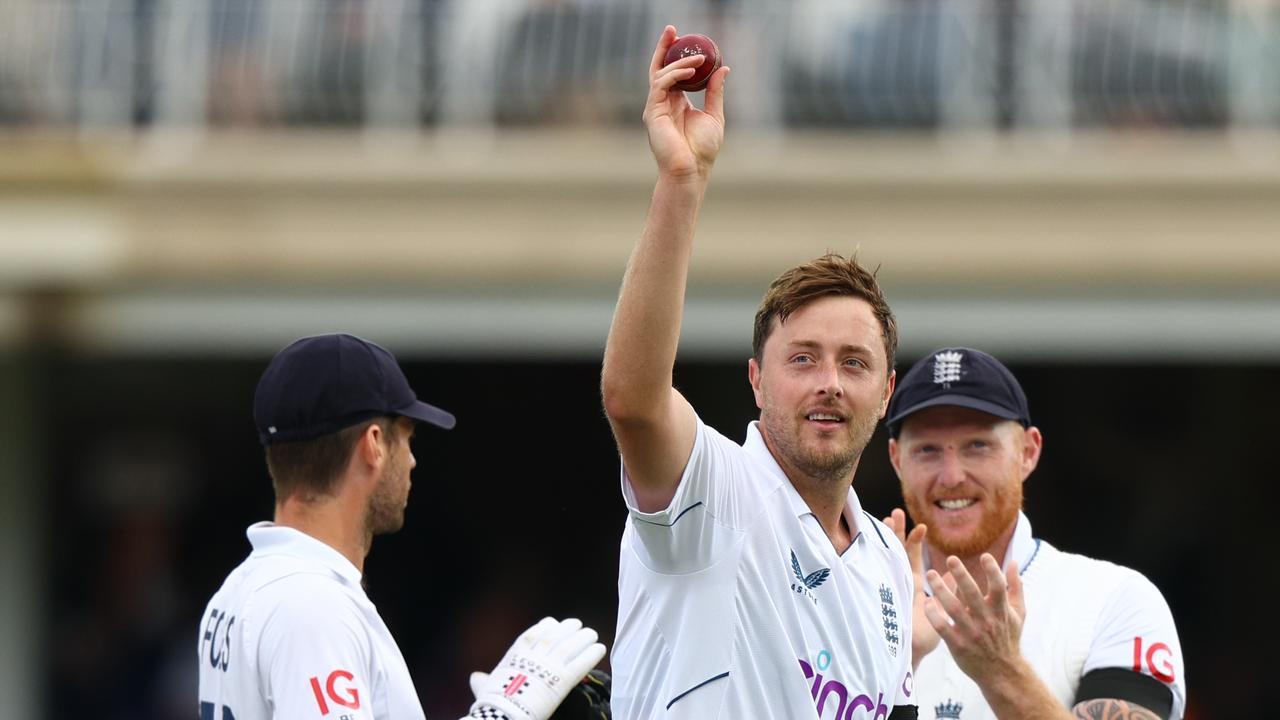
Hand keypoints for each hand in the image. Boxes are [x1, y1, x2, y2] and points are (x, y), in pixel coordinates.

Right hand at [469, 617, 606, 719]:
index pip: (532, 635)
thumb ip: (484, 682)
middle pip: (554, 637)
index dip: (544, 627)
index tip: (552, 622)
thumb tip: (475, 677)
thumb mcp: (486, 689)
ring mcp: (549, 667)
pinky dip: (591, 655)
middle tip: (577, 624)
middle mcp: (533, 657)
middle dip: (566, 629)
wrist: (503, 714)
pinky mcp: (562, 680)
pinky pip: (580, 664)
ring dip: (583, 638)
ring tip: (592, 633)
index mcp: (515, 656)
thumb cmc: (492, 703)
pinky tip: (600, 648)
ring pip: (570, 647)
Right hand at [643, 25, 728, 180]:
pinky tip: (690, 70)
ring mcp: (655, 107)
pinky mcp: (653, 112)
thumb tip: (723, 68)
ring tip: (699, 59)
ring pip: (661, 74)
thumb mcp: (714, 114)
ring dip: (680, 63)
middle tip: (673, 30)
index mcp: (676, 103)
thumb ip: (715, 91)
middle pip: (659, 68)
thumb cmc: (702, 150)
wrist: (692, 169)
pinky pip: (661, 85)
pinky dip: (675, 74)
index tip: (684, 39)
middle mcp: (663, 103)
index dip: (675, 55)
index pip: (672, 73)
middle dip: (664, 48)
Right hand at [883, 508, 938, 667]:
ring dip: (887, 539)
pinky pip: (881, 571)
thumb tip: (957, 576)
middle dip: (897, 533)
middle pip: (897, 553)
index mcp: (913, 585)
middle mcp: (900, 583)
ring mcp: (890, 585)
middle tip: (896, 513)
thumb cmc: (924, 639)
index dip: (915, 542)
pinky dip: (877, 555)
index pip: (913, 559)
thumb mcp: (942, 612)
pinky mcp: (885, 591)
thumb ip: (949, 592)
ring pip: (887, 558)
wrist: (911, 654)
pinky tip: (875, 540)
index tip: (921, 526)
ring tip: (888, 518)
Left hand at [923, 555, 1026, 685]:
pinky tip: (926, 601)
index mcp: (1001, 611)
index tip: (985, 556)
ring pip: (953, 608)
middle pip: (972, 595)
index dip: (993, 572)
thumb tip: (1012, 561)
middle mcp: (986, 621)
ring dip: (941, 590)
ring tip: (931, 574)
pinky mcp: (958, 645)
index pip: (999, 588)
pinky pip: (942, 627)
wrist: (1003, 672)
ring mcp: (971, 633)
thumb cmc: (1008, 637)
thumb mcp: (1018, 614)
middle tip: (951, 558)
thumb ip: (1015, 587)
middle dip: (962, 576)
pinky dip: (933, 614)